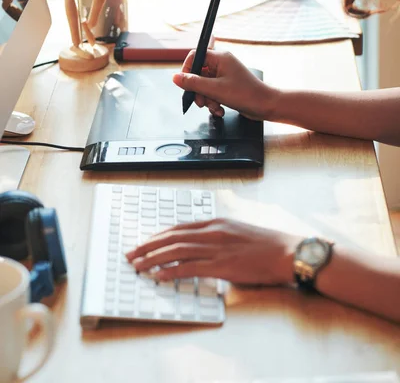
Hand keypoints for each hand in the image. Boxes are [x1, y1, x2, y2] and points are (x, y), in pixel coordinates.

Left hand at [126, 218, 300, 285]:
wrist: (287, 252)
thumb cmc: (266, 245)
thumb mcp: (238, 232)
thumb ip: (218, 237)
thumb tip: (200, 247)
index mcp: (216, 222)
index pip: (179, 227)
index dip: (158, 235)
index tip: (144, 242)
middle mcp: (213, 231)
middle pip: (172, 236)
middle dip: (148, 245)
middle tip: (131, 254)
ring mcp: (216, 247)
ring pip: (175, 250)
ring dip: (153, 258)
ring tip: (137, 265)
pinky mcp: (222, 265)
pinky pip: (189, 267)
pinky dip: (170, 271)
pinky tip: (158, 276)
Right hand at [173, 50, 278, 119]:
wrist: (266, 106)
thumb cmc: (247, 95)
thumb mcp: (214, 90)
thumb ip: (193, 83)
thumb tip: (176, 77)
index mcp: (220, 58)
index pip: (195, 56)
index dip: (187, 70)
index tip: (185, 83)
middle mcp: (222, 64)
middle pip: (198, 73)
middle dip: (198, 90)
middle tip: (200, 101)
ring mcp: (225, 75)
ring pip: (204, 85)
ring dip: (206, 98)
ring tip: (213, 106)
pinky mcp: (228, 86)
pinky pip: (212, 92)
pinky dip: (213, 101)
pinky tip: (219, 109)